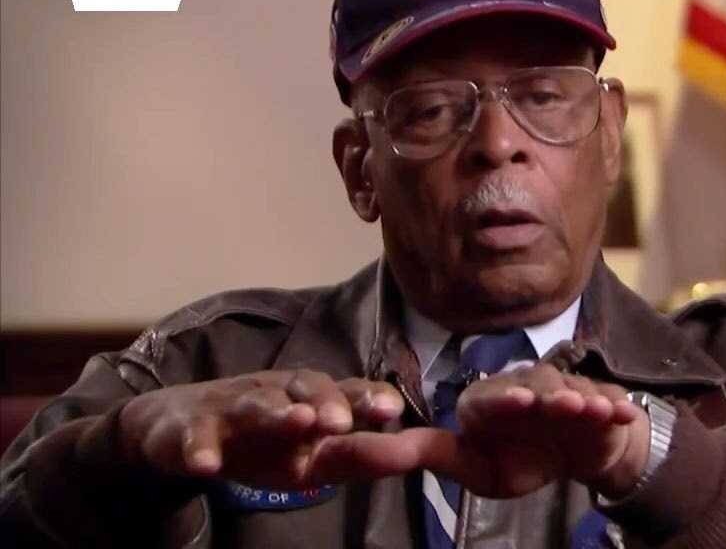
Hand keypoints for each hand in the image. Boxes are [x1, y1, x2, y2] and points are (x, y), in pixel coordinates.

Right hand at [119, 369, 407, 488]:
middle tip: (342, 420)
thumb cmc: (262, 442)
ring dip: (276, 412)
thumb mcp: (312, 456)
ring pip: (255, 404)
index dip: (368, 397)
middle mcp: (276, 394)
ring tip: (298, 423)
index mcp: (311, 400)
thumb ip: (360, 455)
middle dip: (325, 399)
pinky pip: (194, 436)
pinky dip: (199, 448)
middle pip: (303, 387)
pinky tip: (207, 465)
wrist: (179, 431)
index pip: (346, 392)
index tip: (392, 409)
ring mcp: (232, 407)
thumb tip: (418, 453)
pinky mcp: (189, 428)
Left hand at [414, 364, 651, 498]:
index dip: (503, 399)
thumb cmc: (522, 458)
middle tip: (558, 404)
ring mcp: (568, 392)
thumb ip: (438, 455)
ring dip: (582, 399)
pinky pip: (608, 401)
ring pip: (573, 391)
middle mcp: (529, 389)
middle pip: (537, 387)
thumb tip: (382, 448)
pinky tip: (622, 413)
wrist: (577, 452)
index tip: (514, 402)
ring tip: (589, 409)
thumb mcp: (479, 468)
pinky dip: (615, 407)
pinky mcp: (600, 400)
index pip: (491, 398)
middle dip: (549, 395)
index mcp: (491, 403)